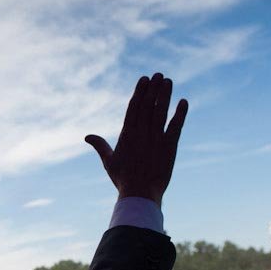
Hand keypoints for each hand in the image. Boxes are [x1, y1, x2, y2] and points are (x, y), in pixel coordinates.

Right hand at [86, 72, 187, 205]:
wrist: (139, 194)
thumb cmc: (123, 180)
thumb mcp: (109, 161)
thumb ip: (100, 146)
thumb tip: (87, 137)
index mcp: (127, 134)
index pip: (134, 107)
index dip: (140, 91)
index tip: (144, 79)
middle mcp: (141, 133)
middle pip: (148, 105)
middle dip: (153, 89)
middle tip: (158, 75)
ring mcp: (156, 139)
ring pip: (161, 112)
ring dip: (165, 95)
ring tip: (168, 81)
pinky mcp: (169, 147)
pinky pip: (176, 126)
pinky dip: (180, 114)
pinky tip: (183, 102)